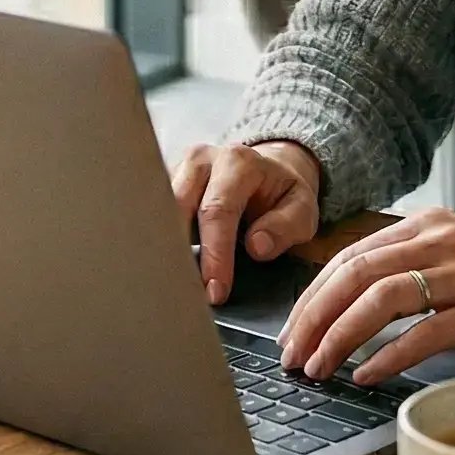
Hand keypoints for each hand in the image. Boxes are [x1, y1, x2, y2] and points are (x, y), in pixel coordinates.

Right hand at [171, 139, 321, 306]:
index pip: (217, 210)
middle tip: (186, 294)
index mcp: (238, 162)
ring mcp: (179, 168)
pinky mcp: (165, 181)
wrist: (270, 168)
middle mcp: (202, 160)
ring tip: (171, 284)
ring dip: (162, 247)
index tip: (215, 292)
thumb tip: (256, 246)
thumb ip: (286, 227)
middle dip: (179, 253)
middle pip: (177, 206)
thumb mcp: (303, 209)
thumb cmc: (283, 194)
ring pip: (158, 208)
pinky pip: (152, 211)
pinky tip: (162, 267)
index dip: (214, 254)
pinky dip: (156, 240)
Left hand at [278, 209, 454, 384]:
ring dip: (340, 336)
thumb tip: (360, 301)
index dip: (312, 294)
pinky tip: (367, 376)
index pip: (350, 255)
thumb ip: (420, 265)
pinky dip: (389, 356)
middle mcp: (442, 239)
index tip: (292, 330)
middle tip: (291, 355)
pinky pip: (426, 332)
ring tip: (318, 368)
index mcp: (430, 225)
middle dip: (313, 316)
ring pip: (381, 298)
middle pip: (354, 273)